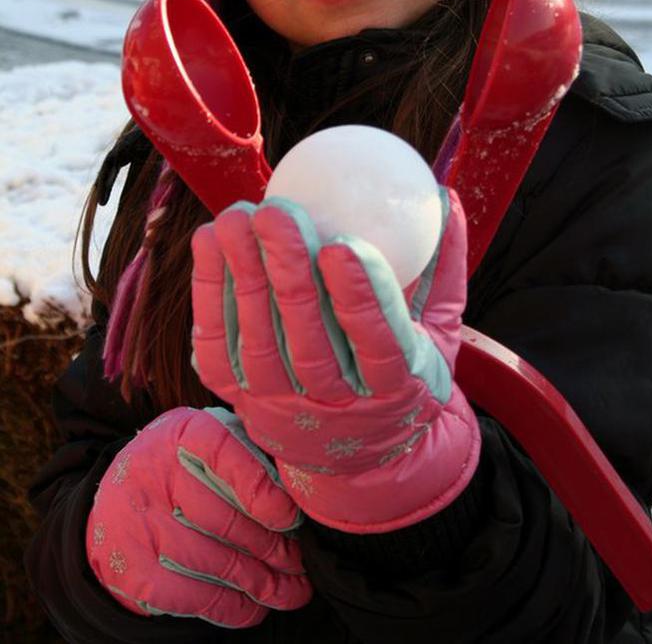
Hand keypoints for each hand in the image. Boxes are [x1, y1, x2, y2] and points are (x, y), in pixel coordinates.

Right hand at [86, 406, 311, 627]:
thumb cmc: (182, 470)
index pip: (222, 452)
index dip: (259, 487)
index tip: (289, 515)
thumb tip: (296, 492)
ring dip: (262, 581)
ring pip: (214, 561)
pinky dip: (231, 606)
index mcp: (180, 432)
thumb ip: (245, 455)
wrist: (114, 503)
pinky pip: (192, 596)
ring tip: (292, 590)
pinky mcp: (132, 569)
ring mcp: (138, 523)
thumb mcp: (206, 442)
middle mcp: (152, 472)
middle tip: (300, 560)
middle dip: (272, 545)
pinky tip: (255, 606)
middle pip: (223, 517)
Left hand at [191, 187, 479, 533]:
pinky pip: (216, 347)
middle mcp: (334, 406)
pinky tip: (209, 242)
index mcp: (394, 389)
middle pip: (308, 342)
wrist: (356, 457)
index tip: (342, 245)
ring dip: (243, 275)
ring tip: (238, 217)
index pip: (378, 345)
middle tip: (279, 213)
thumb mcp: (438, 332)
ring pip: (257, 343)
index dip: (359, 298)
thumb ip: (442, 267)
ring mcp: (280, 406)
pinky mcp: (236, 396)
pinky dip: (209, 293)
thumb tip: (442, 195)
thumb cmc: (402, 375)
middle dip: (289, 274)